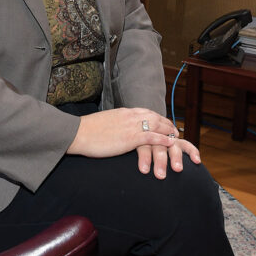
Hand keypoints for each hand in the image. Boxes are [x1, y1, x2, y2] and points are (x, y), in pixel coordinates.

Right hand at [67, 107, 199, 171]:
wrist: (78, 133)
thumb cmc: (86, 132)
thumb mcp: (103, 124)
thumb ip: (113, 125)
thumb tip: (116, 130)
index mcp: (123, 112)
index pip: (145, 112)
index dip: (156, 117)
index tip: (163, 122)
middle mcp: (130, 115)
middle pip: (154, 116)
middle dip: (166, 123)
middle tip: (175, 129)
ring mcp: (131, 125)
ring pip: (157, 125)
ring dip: (169, 131)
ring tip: (177, 137)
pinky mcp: (131, 137)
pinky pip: (152, 137)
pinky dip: (164, 139)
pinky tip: (171, 143)